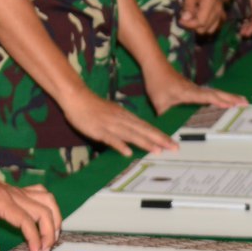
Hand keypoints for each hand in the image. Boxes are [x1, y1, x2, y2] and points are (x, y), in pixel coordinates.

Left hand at [0, 163, 61, 250]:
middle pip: (43, 211)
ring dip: (54, 219)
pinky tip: (47, 219)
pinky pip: (42, 194)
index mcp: (1, 201)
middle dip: (49, 233)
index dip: (35, 240)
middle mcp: (14, 194)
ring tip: (52, 238)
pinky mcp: (18, 190)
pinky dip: (49, 207)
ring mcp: (18, 190)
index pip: (27, 221)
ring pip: (47, 201)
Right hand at [61, 90, 176, 155]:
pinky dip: (119, 145)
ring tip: (157, 151)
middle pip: (143, 130)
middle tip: (174, 148)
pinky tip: (127, 152)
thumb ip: (124, 124)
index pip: (147, 127)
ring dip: (144, 142)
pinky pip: (111, 139)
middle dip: (159, 139)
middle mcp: (122, 120)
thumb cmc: (94, 106)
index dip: (160, 135)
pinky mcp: (99, 130)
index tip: (173, 143)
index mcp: (126, 116)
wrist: (77, 97)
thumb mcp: (113, 113)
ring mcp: (111, 125)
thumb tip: (135, 135)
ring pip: (131, 134)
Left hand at [144, 65, 246, 114]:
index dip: (218, 101)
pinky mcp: (194, 88)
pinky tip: (226, 100)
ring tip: (242, 101)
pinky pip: (210, 93)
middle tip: (246, 103)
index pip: (206, 97)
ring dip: (229, 96)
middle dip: (231, 98)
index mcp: (188, 93)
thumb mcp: (158, 103)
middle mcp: (194, 89)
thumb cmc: (157, 82)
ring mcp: (195, 88)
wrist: (155, 65)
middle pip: (216, 93)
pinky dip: (221, 96)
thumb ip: (166, 117)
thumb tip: (168, 131)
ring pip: (215, 92)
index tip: (230, 105)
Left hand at [180, 0, 223, 34]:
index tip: (180, 20)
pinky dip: (206, 25)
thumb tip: (185, 19)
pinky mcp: (220, 13)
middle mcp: (218, 10)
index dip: (189, 24)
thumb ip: (188, 6)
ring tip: (192, 17)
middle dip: (193, 25)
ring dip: (199, 26)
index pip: (201, 22)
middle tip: (184, 17)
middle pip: (204, 28)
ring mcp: (220, 12)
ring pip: (210, 29)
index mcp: (211, 3)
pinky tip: (199, 17)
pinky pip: (214, 26)